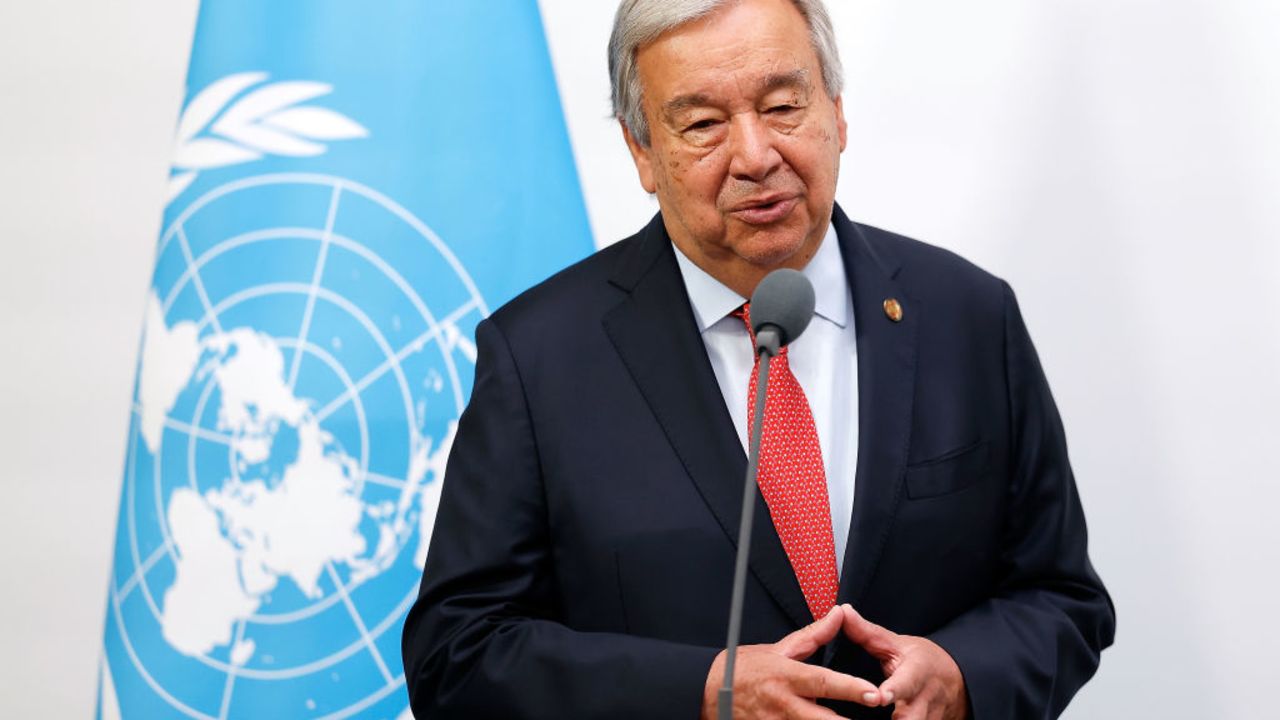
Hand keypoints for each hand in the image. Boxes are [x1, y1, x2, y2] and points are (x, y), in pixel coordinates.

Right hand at [703, 606, 882, 718]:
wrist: (708, 692)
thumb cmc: (744, 669)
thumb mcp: (778, 649)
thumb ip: (813, 636)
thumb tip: (838, 615)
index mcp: (786, 676)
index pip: (824, 682)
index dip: (850, 688)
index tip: (873, 693)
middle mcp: (783, 704)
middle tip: (875, 717)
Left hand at [839, 605, 967, 719]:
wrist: (959, 682)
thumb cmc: (922, 662)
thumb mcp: (898, 644)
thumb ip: (868, 633)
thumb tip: (842, 611)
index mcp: (916, 672)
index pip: (906, 682)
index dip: (894, 690)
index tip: (880, 697)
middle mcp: (924, 700)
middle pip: (913, 718)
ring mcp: (929, 719)